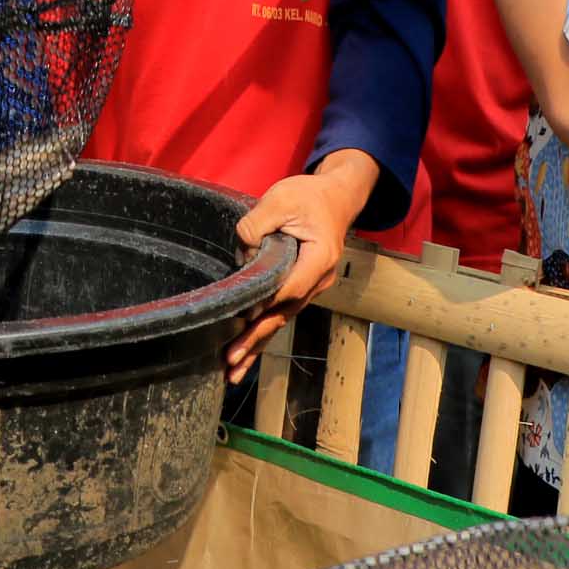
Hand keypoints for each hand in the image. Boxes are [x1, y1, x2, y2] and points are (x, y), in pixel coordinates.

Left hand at [223, 163, 372, 382]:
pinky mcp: (301, 288)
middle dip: (256, 341)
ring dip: (257, 346)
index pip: (290, 287)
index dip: (266, 303)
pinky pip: (280, 314)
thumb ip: (256, 224)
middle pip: (283, 314)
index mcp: (318, 258)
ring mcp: (312, 287)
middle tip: (232, 365)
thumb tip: (240, 253)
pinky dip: (262, 334)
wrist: (336, 198)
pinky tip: (247, 353)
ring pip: (281, 320)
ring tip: (234, 372)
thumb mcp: (281, 199)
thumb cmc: (309, 196)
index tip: (243, 318)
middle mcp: (318, 280)